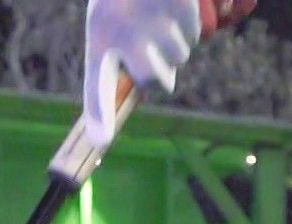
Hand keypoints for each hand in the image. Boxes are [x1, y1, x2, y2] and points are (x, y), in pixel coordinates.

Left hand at [82, 0, 255, 148]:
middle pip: (156, 80)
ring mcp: (153, 18)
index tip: (101, 140)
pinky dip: (188, 22)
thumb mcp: (107, 27)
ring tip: (158, 17)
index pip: (97, 83)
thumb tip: (115, 123)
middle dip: (159, 70)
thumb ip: (115, 70)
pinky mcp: (179, 5)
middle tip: (149, 44)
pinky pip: (194, 32)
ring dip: (175, 43)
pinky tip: (172, 4)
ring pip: (179, 56)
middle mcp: (123, 30)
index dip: (99, 112)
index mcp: (100, 36)